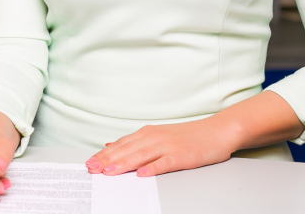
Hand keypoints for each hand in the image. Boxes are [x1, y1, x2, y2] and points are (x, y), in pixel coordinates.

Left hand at [85, 118, 236, 177]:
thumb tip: (110, 145)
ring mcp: (168, 146)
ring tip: (109, 172)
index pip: (120, 145)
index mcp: (147, 133)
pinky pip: (164, 163)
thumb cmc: (186, 136)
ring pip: (141, 156)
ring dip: (123, 164)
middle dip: (107, 160)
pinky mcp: (181, 155)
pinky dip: (152, 168)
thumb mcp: (157, 135)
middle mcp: (154, 137)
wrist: (216, 131)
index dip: (103, 154)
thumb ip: (134, 142)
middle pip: (126, 150)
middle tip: (91, 169)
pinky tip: (142, 174)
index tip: (89, 163)